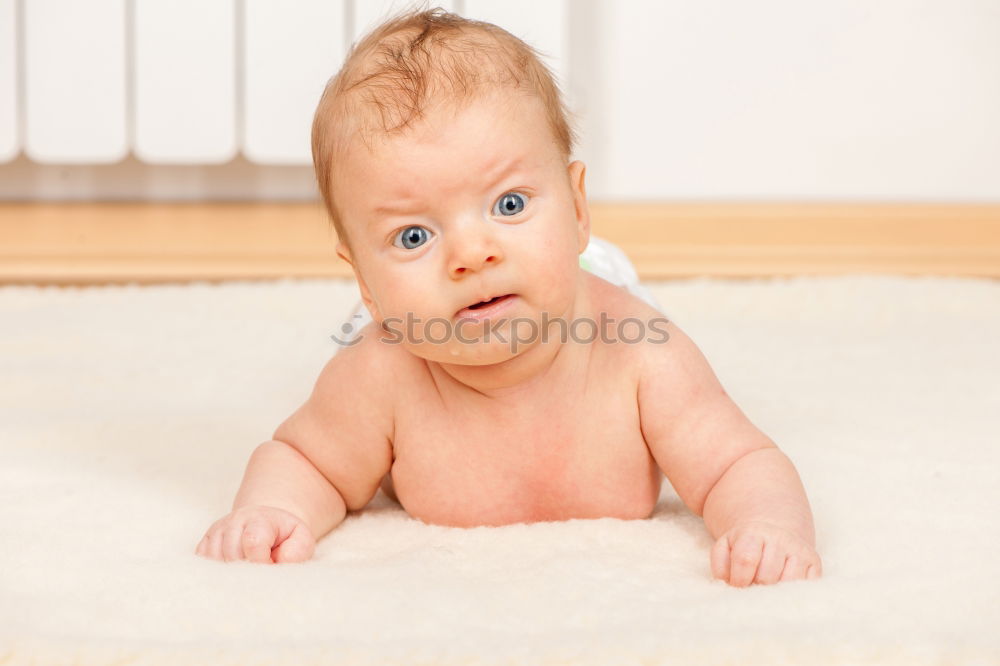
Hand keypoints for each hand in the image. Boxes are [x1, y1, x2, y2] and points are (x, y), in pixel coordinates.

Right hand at [195, 505, 315, 563]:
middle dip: (247, 571)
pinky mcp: (204, 544)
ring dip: (231, 575)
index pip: (252, 542)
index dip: (261, 563)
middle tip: (260, 574)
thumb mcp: (301, 539)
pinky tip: (232, 574)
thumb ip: (297, 551)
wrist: (267, 524)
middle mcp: (233, 522)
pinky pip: (203, 566)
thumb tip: (279, 562)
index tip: (270, 569)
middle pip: (232, 555)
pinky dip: (216, 575)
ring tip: (248, 572)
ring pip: (215, 562)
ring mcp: (216, 532)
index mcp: (259, 518)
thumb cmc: (285, 537)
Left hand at [710, 520, 821, 586]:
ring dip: (775, 593)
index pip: (746, 560)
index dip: (739, 580)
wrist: (773, 528)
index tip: (737, 587)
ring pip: (788, 583)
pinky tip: (783, 589)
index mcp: (753, 533)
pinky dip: (794, 593)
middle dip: (756, 588)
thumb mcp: (725, 547)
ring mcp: (799, 550)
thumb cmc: (744, 544)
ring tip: (767, 589)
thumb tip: (726, 586)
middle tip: (752, 588)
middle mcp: (779, 539)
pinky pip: (807, 585)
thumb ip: (720, 565)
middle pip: (767, 576)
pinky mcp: (814, 561)